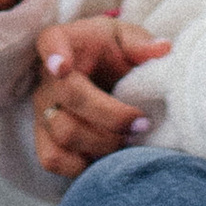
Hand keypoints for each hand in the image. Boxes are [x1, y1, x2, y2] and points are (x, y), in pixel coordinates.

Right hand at [31, 13, 169, 177]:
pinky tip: (106, 158)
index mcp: (64, 41)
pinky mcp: (43, 139)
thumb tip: (163, 49)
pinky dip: (82, 165)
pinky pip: (53, 159)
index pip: (50, 42)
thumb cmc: (111, 52)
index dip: (54, 54)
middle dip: (111, 116)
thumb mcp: (126, 39)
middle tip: (142, 124)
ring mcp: (42, 110)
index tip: (62, 67)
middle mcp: (46, 78)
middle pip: (69, 97)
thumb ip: (141, 44)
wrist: (97, 75)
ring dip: (103, 143)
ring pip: (64, 133)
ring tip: (129, 141)